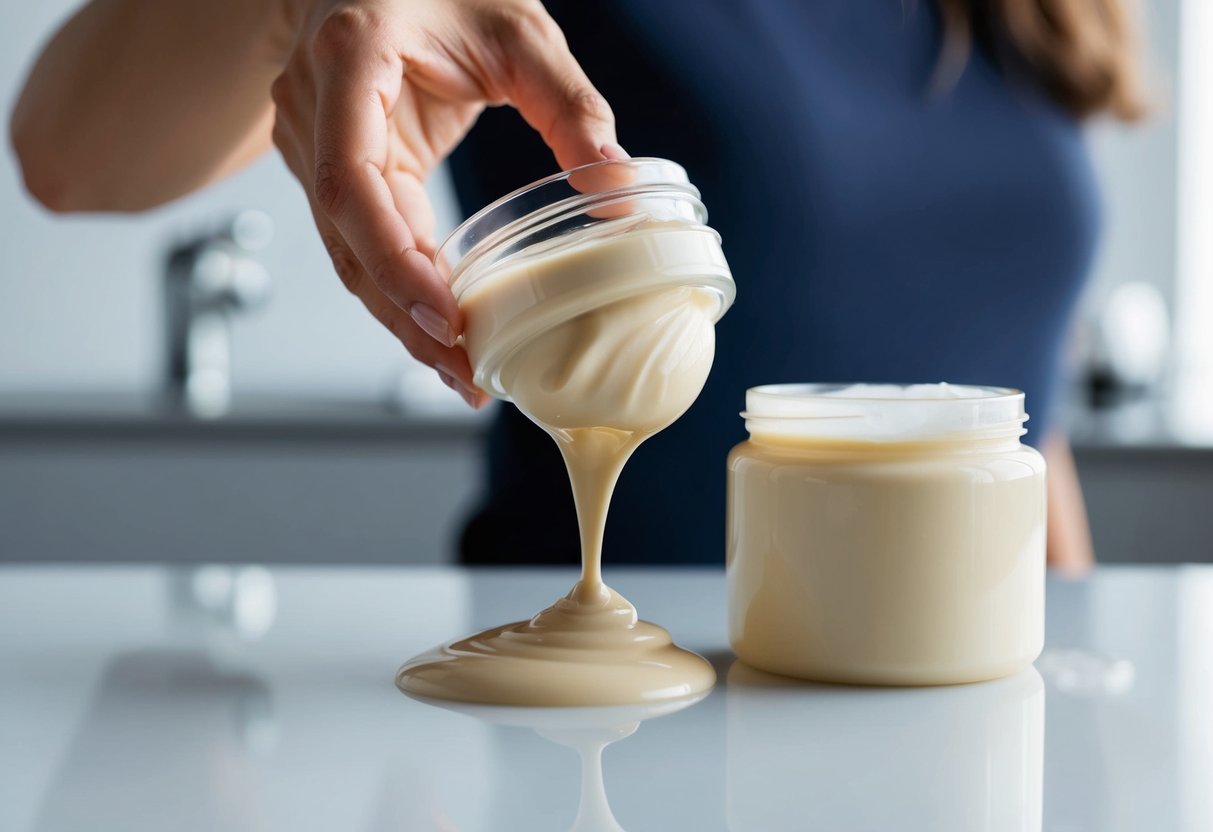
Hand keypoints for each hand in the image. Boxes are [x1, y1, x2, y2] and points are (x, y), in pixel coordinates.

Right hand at [270, 0, 625, 406]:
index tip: (446, 315)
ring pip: (347, 253)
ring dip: (400, 318)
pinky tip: (440, 327)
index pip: (355, 181)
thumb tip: (619, 190)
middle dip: (404, 316)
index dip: (394, 260)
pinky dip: (399, 290)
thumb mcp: (520, 30)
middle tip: (464, 373)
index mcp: (350, 60)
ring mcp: (311, 141)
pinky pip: (359, 242)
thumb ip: (571, 104)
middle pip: (347, 239)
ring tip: (460, 371)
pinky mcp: (332, 167)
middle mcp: (314, 108)